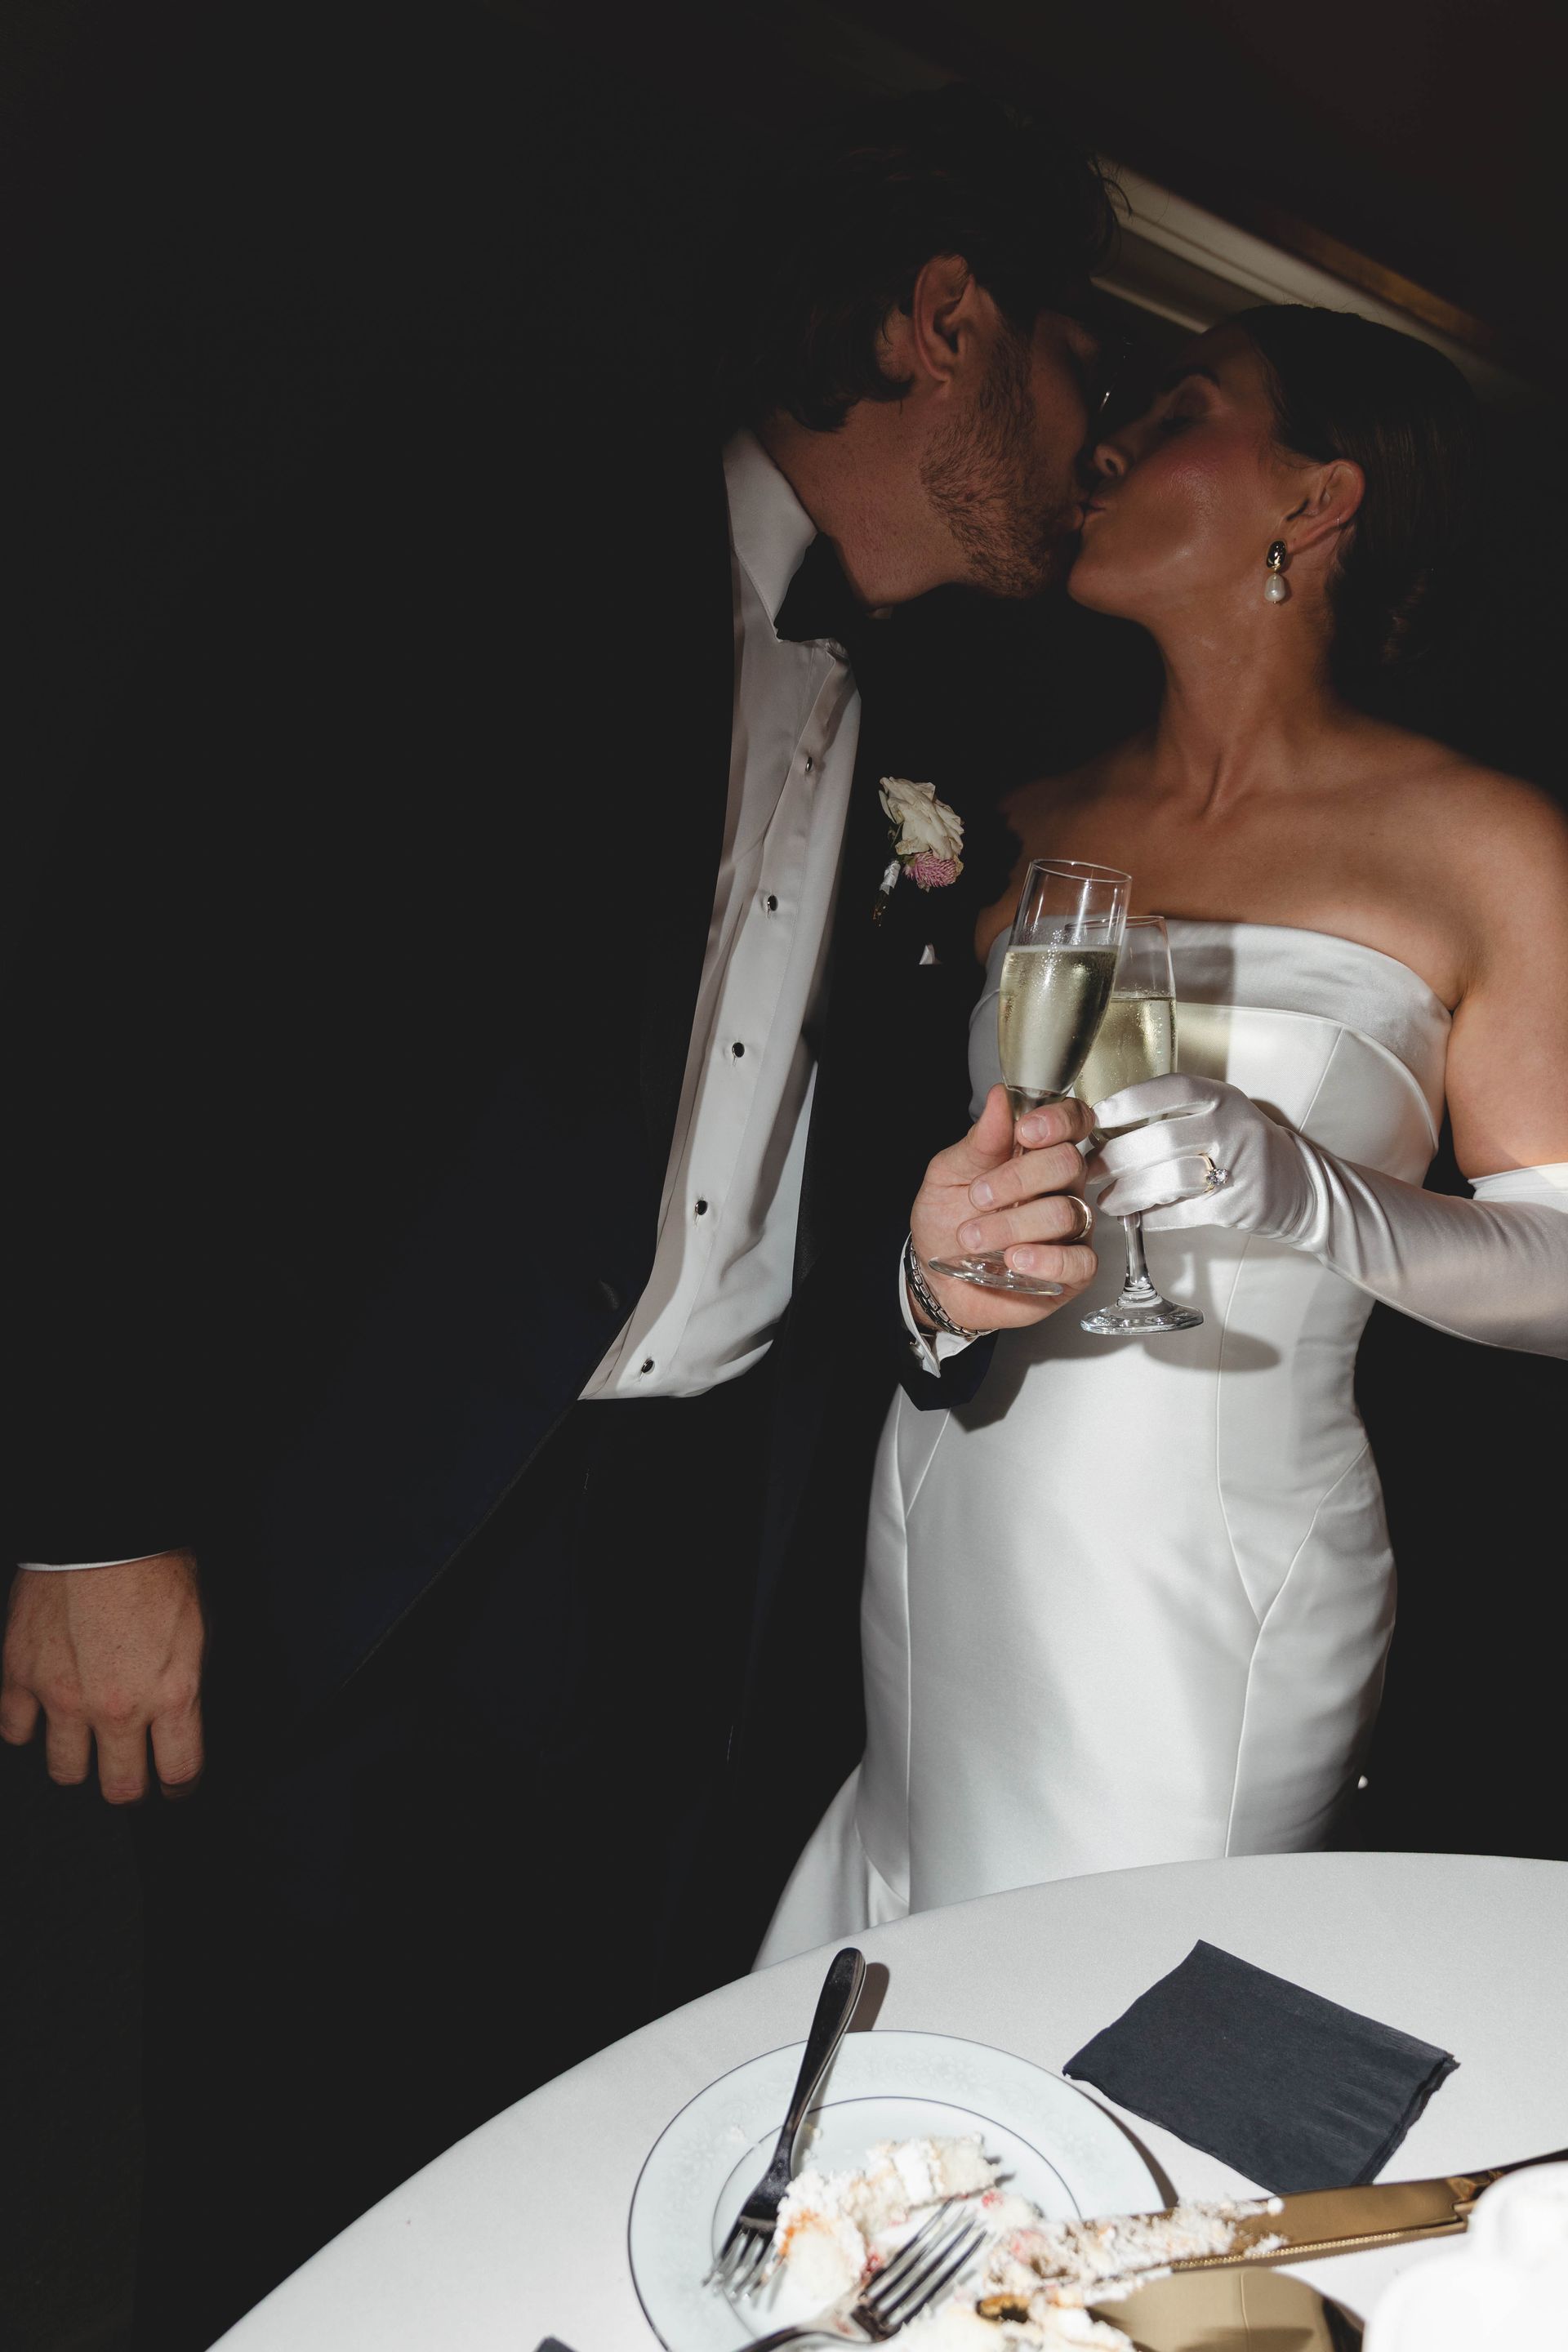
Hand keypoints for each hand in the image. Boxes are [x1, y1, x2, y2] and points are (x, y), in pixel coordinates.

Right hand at [1, 1550, 205, 1802]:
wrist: (104, 1531)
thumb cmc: (156, 1568)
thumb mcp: (198, 1628)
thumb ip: (184, 1681)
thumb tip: (178, 1712)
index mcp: (172, 1695)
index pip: (179, 1772)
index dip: (179, 1787)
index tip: (175, 1787)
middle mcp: (118, 1707)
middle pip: (121, 1787)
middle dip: (130, 1788)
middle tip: (131, 1776)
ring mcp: (64, 1697)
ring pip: (65, 1771)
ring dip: (78, 1764)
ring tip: (85, 1748)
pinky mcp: (23, 1676)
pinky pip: (17, 1730)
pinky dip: (28, 1728)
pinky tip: (41, 1718)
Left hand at [910, 1084, 1098, 1330]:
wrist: (936, 1278)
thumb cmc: (947, 1221)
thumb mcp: (948, 1175)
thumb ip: (979, 1141)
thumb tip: (1000, 1098)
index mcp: (1036, 1154)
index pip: (1072, 1121)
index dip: (1058, 1120)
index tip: (1025, 1131)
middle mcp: (1060, 1187)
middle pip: (1068, 1163)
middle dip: (1018, 1178)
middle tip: (979, 1196)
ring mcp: (1071, 1229)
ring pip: (1066, 1212)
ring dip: (1013, 1225)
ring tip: (973, 1238)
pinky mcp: (1073, 1270)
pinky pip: (1079, 1261)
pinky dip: (1045, 1260)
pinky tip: (1015, 1260)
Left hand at [1090, 1074, 1314, 1241]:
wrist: (1301, 1186)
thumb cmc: (1243, 1147)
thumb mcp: (1220, 1116)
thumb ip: (1175, 1116)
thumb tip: (1107, 1131)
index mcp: (1224, 1099)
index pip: (1173, 1089)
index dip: (1131, 1101)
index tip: (1098, 1115)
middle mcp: (1233, 1127)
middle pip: (1162, 1139)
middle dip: (1117, 1157)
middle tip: (1090, 1169)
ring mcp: (1240, 1167)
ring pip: (1171, 1180)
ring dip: (1130, 1194)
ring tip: (1108, 1202)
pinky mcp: (1239, 1206)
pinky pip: (1183, 1214)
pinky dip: (1153, 1219)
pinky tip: (1137, 1219)